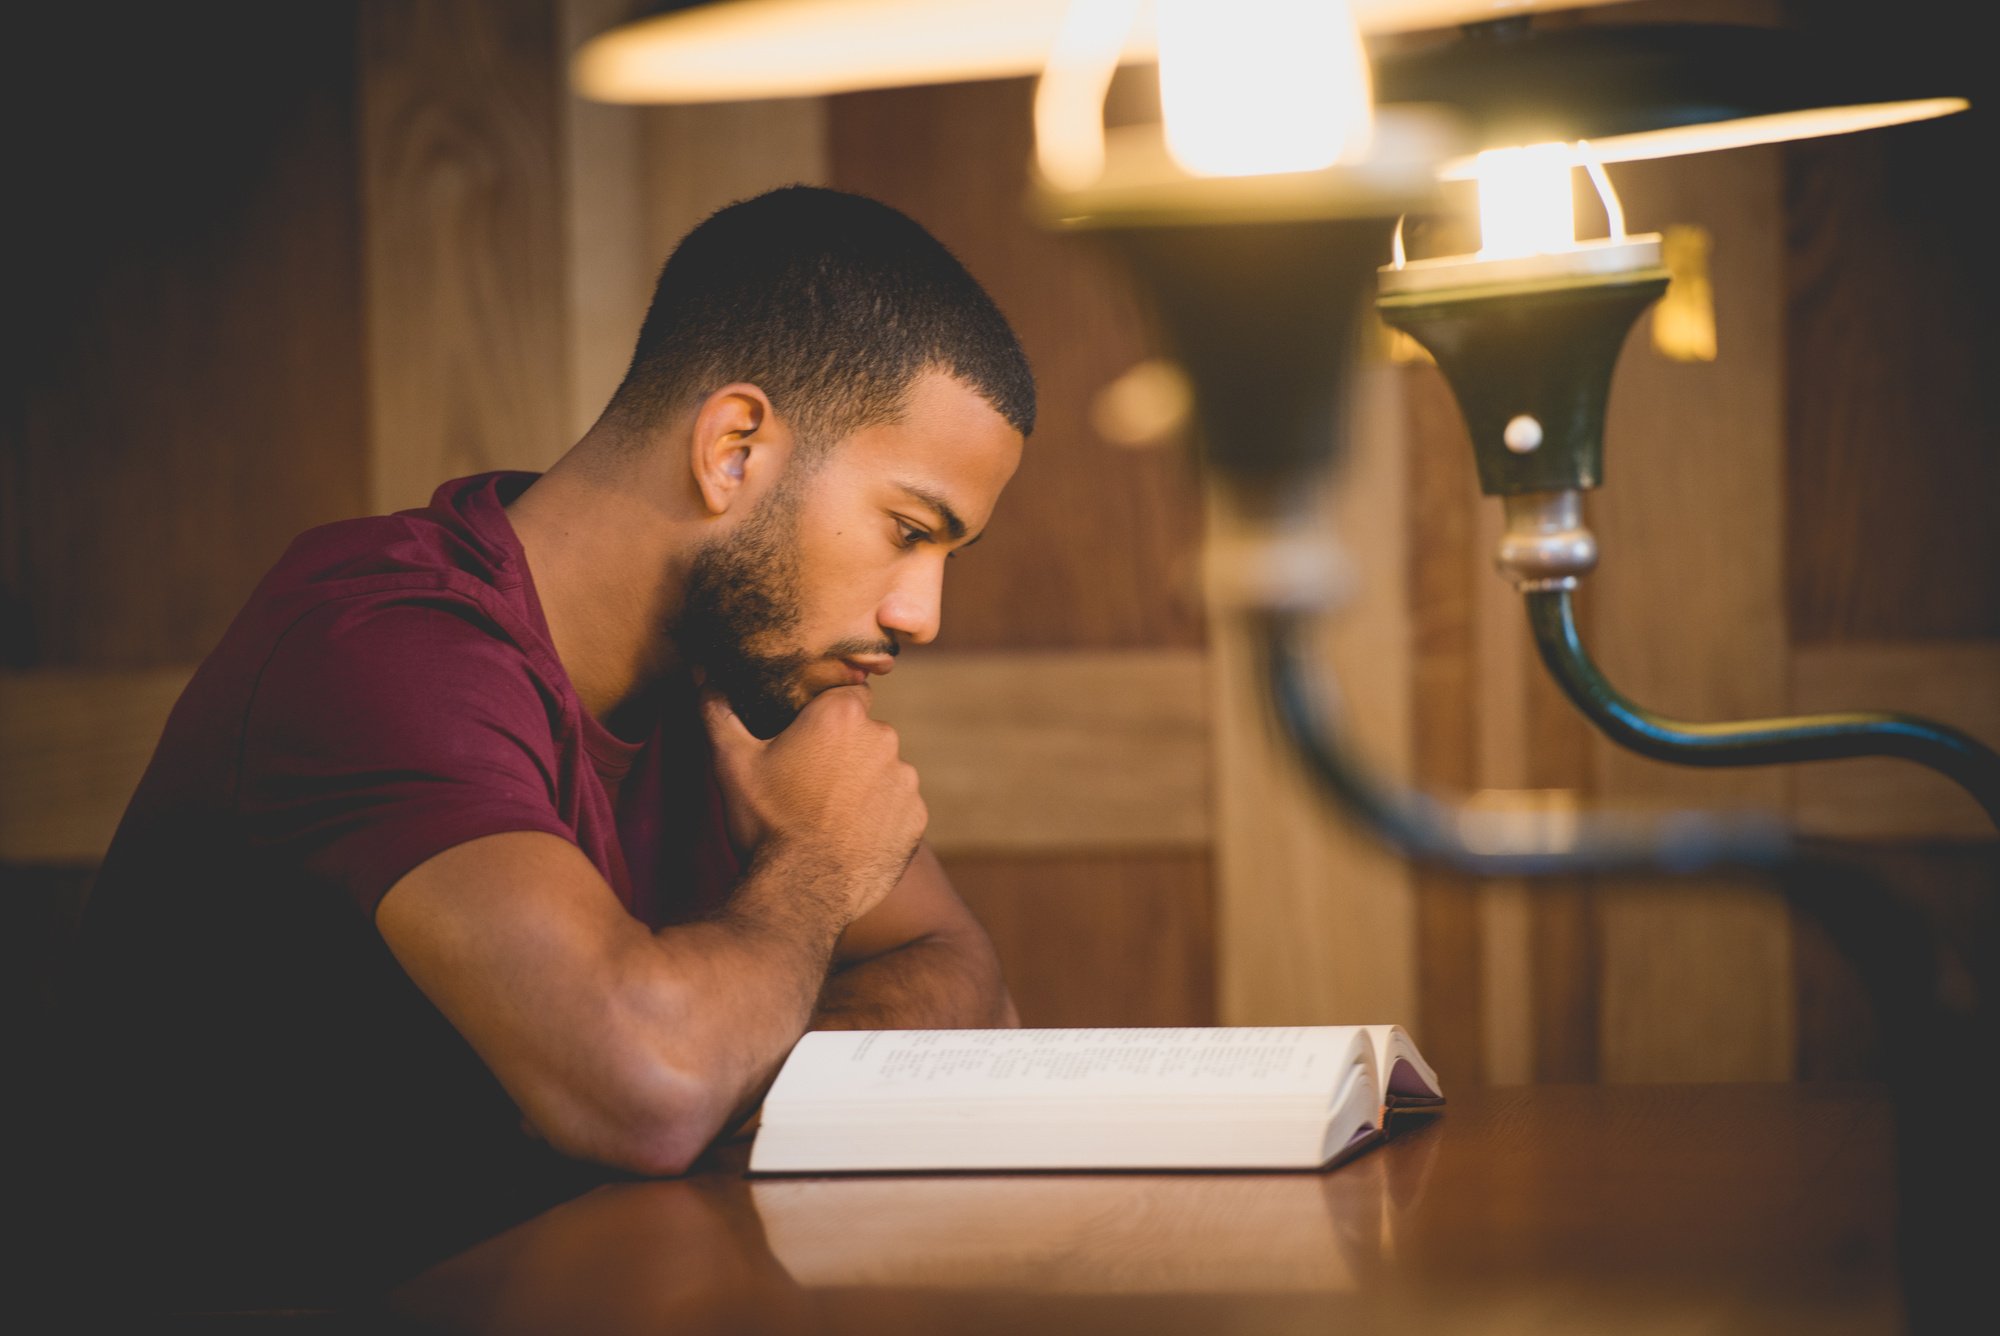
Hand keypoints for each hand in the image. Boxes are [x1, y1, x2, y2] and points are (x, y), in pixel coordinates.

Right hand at [700, 686, 924, 922]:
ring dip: (863, 784)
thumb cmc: (764, 824)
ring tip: (827, 816)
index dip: (821, 719)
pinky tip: (850, 837)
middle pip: (864, 734)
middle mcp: (884, 739)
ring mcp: (905, 780)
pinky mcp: (917, 818)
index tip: (803, 743)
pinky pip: (898, 806)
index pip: (843, 696)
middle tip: (809, 784)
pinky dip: (880, 817)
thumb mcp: (731, 764)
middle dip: (843, 752)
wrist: (802, 895)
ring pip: (883, 770)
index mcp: (842, 715)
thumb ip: (719, 711)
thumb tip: (704, 674)